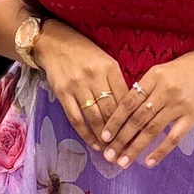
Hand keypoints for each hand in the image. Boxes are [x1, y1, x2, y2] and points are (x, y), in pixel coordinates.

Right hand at [35, 20, 127, 146]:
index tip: (139, 135)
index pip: (125, 98)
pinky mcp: (63, 93)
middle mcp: (94, 76)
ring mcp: (77, 86)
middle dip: (120, 133)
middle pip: (111, 111)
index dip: (133, 119)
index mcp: (110, 68)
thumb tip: (129, 109)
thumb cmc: (84, 53)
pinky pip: (76, 118)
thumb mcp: (106, 61)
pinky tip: (94, 144)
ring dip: (104, 136)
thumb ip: (117, 82)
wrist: (54, 43)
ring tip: (112, 150)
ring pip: (94, 117)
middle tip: (127, 149)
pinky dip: (86, 134)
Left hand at [100, 51, 193, 168]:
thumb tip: (123, 109)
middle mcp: (165, 91)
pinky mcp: (192, 117)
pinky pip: (173, 138)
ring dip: (135, 148)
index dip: (115, 120)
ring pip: (152, 130)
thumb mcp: (162, 70)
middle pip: (137, 119)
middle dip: (121, 139)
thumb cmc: (186, 69)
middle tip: (108, 155)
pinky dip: (160, 151)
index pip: (129, 102)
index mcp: (154, 76)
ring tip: (123, 162)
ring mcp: (179, 105)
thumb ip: (144, 87)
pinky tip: (148, 162)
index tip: (104, 136)